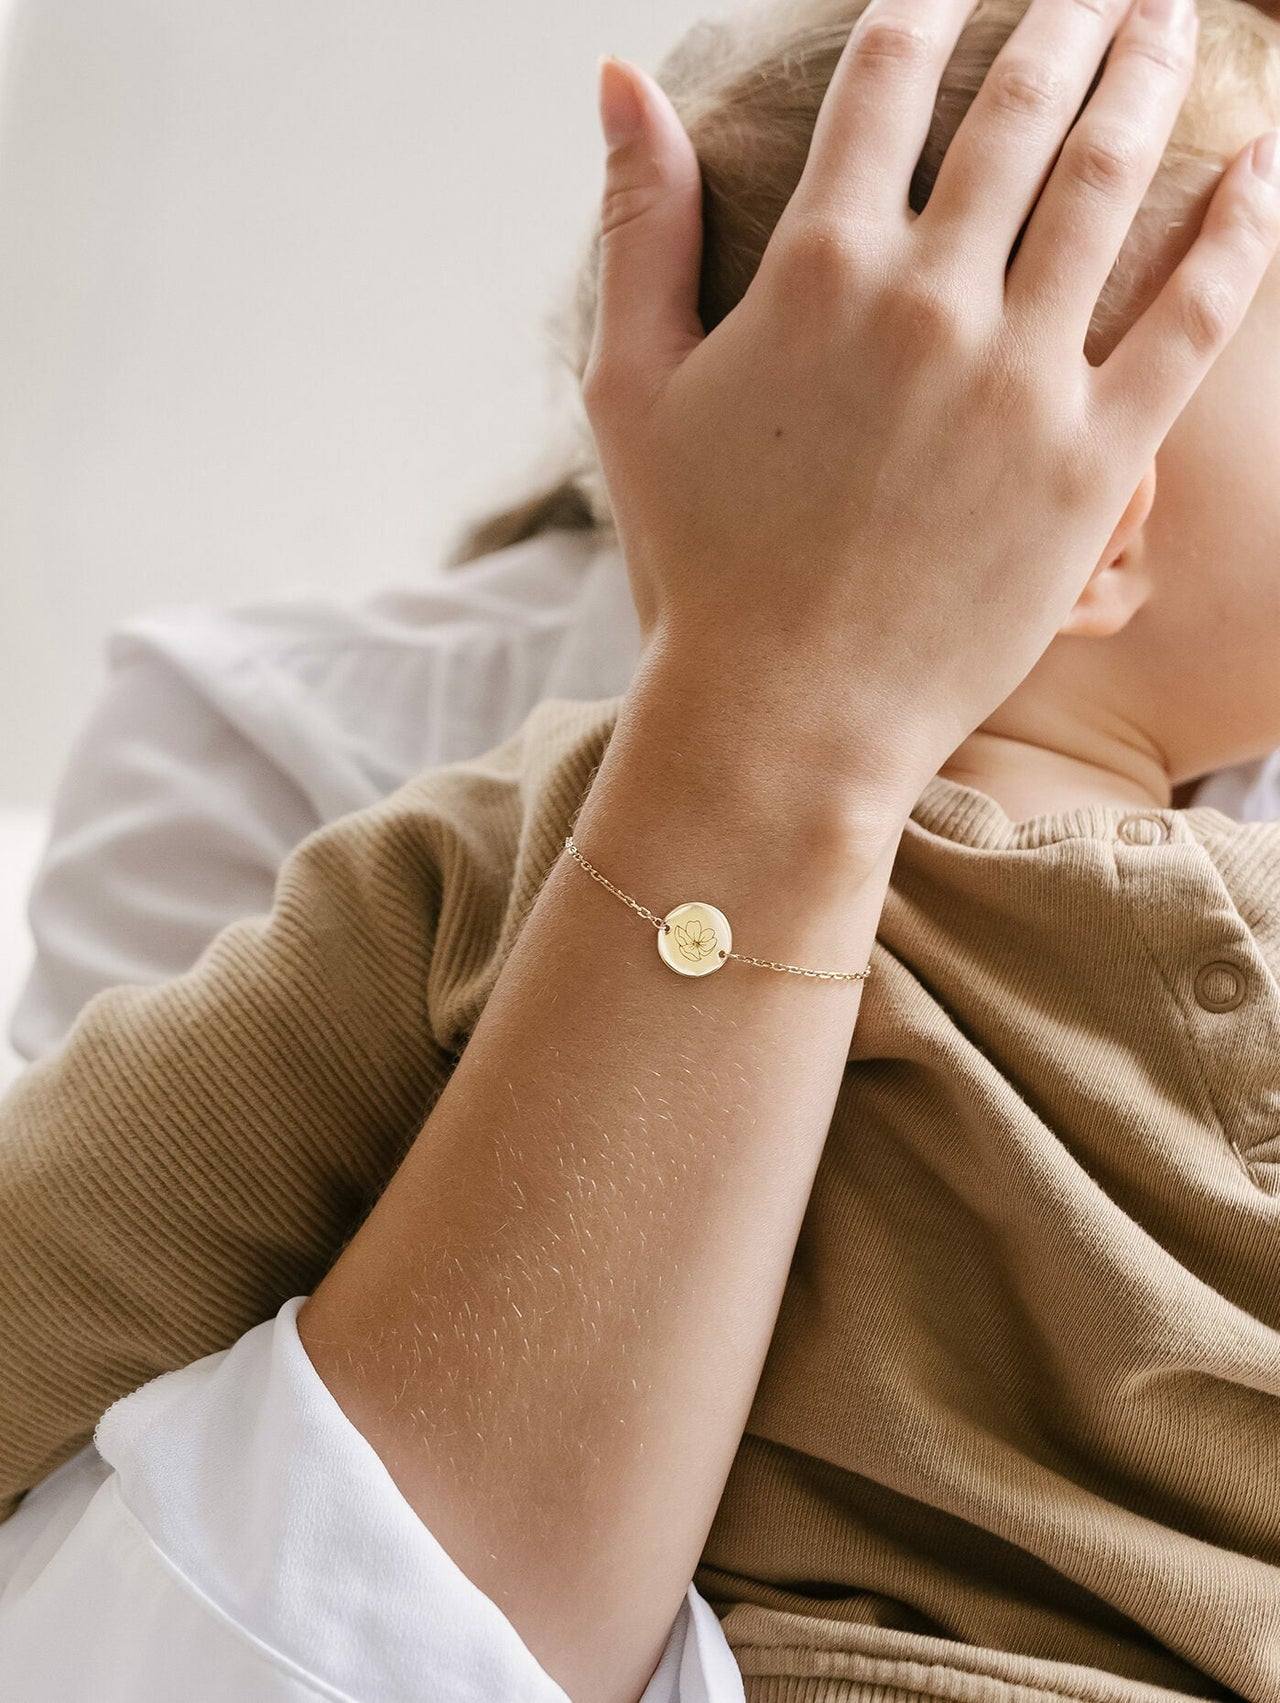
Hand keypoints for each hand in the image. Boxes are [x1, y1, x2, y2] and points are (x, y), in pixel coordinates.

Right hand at [586, 0, 1279, 800]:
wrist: (790, 714)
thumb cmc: (701, 562)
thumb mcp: (629, 389)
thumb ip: (638, 225)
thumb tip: (621, 76)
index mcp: (816, 273)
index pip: (887, 84)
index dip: (927, 6)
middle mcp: (930, 302)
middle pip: (1019, 110)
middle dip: (1069, 18)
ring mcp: (1023, 379)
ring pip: (1109, 183)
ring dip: (1149, 78)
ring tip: (1175, 20)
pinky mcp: (1097, 461)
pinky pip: (1192, 315)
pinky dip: (1239, 227)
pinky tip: (1265, 161)